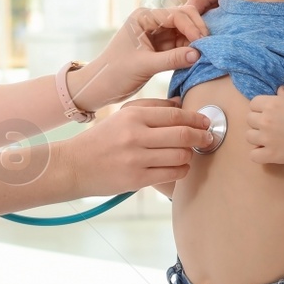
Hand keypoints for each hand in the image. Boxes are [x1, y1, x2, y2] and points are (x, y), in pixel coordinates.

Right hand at [63, 99, 213, 197]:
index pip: (175, 115)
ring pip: (180, 155)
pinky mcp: (136, 179)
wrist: (75, 165)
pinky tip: (180, 167)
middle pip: (182, 135)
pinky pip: (171, 174)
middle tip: (208, 137)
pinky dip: (182, 170)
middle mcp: (135, 136)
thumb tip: (182, 104)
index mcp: (133, 116)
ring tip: (191, 152)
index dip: (196, 119)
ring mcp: (136, 159)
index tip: (205, 122)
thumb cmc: (103, 139)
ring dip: (191, 154)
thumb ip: (153, 107)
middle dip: (202, 136)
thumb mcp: (123, 115)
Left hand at [70, 5, 207, 110]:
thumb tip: (198, 54)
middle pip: (184, 19)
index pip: (176, 15)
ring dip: (195, 43)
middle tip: (208, 48)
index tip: (203, 43)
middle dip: (197, 32)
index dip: (192, 27)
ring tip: (204, 56)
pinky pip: (181, 45)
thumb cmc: (114, 73)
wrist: (100, 88)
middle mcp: (152, 22)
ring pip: (185, 33)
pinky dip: (190, 51)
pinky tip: (197, 59)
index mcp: (144, 18)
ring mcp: (157, 34)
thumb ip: (172, 59)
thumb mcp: (144, 65)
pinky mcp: (161, 47)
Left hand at [245, 85, 283, 165]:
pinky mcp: (271, 154)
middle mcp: (265, 120)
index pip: (253, 104)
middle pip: (249, 119)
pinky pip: (253, 155)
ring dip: (257, 137)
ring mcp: (267, 138)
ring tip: (269, 138)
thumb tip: (279, 90)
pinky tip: (267, 151)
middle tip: (271, 125)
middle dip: (258, 121)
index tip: (268, 112)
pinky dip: (258, 154)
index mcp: (271, 104)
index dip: (260, 108)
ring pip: (248, 136)